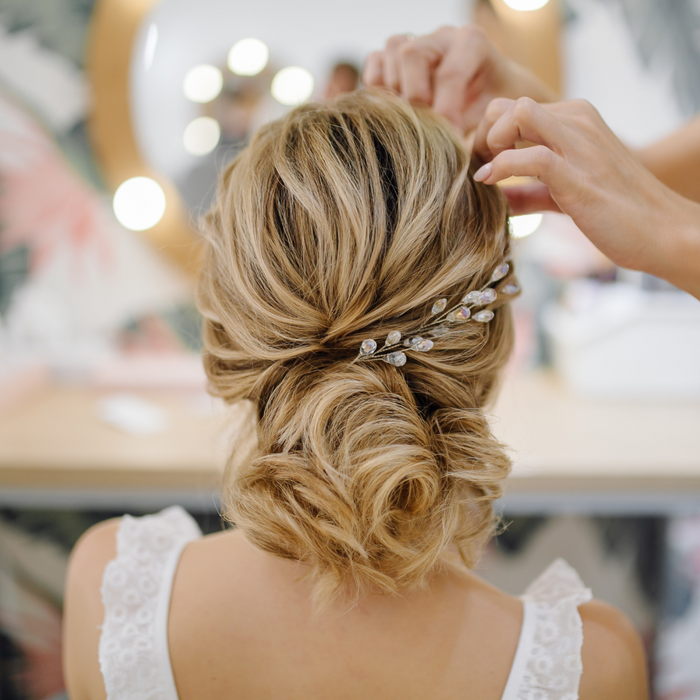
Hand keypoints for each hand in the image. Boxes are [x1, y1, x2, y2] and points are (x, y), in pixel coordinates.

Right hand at [363, 25, 555, 132]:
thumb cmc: (495, 108)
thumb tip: (472, 166)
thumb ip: (488, 134)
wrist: (487, 94)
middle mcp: (439, 37)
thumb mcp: (499, 117)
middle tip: (424, 131)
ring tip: (412, 123)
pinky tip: (396, 114)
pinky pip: (373, 68)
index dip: (445, 113)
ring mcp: (413, 43)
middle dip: (415, 99)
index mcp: (470, 43)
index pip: (449, 74)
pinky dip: (377, 92)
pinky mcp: (392, 58)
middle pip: (410, 55)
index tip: (449, 142)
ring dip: (395, 96)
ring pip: (389, 58)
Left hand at [473, 97, 699, 297]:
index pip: (513, 108)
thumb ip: (528, 193)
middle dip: (482, 135)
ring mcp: (579, 146)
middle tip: (479, 169)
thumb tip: (493, 198)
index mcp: (575, 121)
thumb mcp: (563, 196)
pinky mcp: (578, 176)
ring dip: (490, 143)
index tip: (481, 165)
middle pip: (507, 105)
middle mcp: (577, 122)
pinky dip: (502, 168)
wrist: (662, 232)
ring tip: (487, 175)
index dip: (486, 135)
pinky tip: (492, 184)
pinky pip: (531, 157)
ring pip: (517, 115)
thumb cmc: (615, 213)